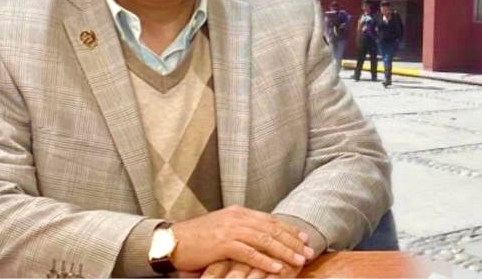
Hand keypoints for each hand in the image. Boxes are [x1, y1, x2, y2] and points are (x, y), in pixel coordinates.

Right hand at [170, 206, 314, 274]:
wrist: (172, 240)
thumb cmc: (197, 238)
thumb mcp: (223, 228)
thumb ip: (241, 229)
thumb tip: (262, 238)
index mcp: (239, 212)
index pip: (271, 220)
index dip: (289, 229)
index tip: (304, 239)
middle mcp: (238, 218)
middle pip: (272, 229)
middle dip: (292, 241)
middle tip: (308, 252)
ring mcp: (230, 229)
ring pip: (265, 240)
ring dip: (284, 251)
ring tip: (299, 261)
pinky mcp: (222, 244)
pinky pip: (249, 253)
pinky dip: (265, 261)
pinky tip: (277, 268)